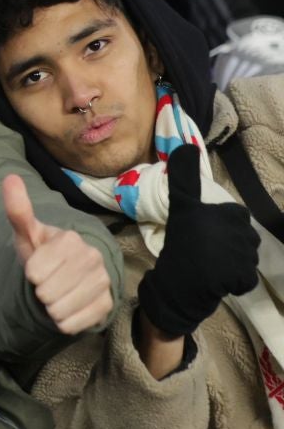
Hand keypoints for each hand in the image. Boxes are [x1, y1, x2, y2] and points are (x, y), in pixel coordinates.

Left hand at [3, 174, 113, 334]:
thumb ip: (18, 210)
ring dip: (51, 307)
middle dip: (41, 291)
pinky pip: (71, 325)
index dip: (31, 274)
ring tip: (57, 294)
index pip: (34, 272)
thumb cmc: (43, 255)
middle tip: (48, 283)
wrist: (67, 277)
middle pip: (46, 292)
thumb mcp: (27, 234)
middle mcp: (92, 258)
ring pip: (58, 310)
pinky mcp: (106, 306)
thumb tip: (9, 177)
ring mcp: (102, 282)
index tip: (39, 268)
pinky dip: (63, 321)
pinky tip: (68, 307)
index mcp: (71, 240)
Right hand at [135, 144, 260, 338]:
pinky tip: (217, 278)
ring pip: (244, 256)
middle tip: (204, 248)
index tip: (202, 230)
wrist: (181, 282)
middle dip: (228, 242)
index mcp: (233, 214)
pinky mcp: (246, 278)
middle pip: (242, 236)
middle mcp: (245, 233)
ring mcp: (247, 257)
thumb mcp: (181, 206)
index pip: (235, 215)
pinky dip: (233, 279)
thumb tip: (185, 146)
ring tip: (209, 264)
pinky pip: (244, 276)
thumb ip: (184, 177)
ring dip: (230, 261)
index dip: (220, 222)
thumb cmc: (181, 242)